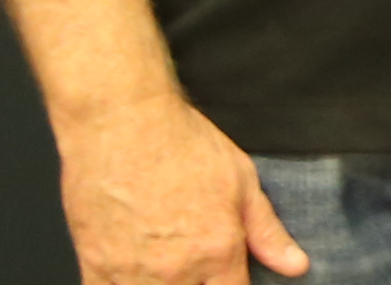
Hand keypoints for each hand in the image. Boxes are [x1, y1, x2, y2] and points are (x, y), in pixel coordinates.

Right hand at [58, 94, 307, 284]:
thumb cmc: (179, 142)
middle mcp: (176, 271)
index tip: (226, 278)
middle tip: (193, 264)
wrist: (121, 121)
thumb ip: (267, 231)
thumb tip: (295, 265)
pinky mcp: (95, 265)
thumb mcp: (241, 180)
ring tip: (163, 265)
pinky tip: (132, 272)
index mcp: (218, 252)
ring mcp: (132, 272)